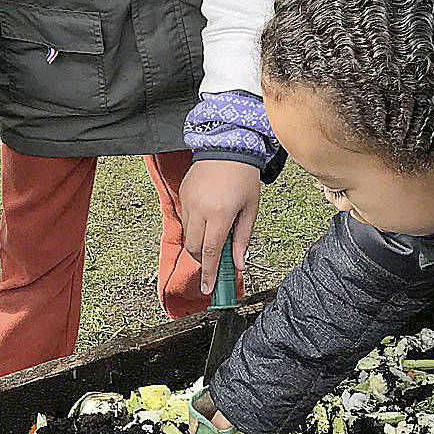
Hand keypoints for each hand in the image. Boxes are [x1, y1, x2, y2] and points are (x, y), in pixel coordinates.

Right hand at [180, 160, 260, 294]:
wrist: (227, 144)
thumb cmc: (243, 175)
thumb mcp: (250, 208)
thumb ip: (243, 238)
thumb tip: (238, 263)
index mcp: (219, 214)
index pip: (211, 252)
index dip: (209, 273)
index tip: (209, 289)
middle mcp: (199, 210)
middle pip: (195, 248)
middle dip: (204, 260)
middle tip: (216, 263)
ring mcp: (188, 202)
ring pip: (189, 236)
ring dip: (200, 243)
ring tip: (216, 235)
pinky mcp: (183, 195)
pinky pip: (186, 220)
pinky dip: (195, 228)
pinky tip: (208, 219)